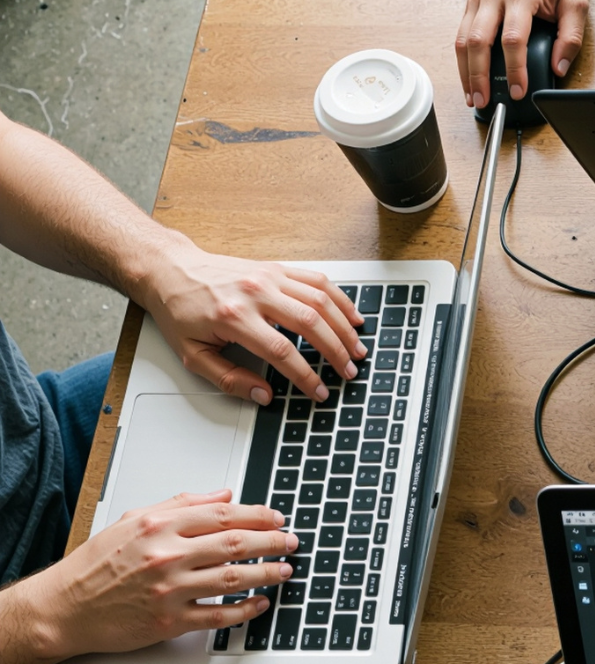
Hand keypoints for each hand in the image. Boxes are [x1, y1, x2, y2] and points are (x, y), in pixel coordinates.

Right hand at [0, 493, 297, 663]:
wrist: (62, 607)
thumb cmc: (95, 565)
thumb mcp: (132, 521)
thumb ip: (180, 504)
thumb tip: (223, 494)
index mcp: (158, 526)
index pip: (223, 514)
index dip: (258, 515)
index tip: (277, 518)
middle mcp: (166, 556)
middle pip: (236, 544)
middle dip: (272, 542)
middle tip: (292, 542)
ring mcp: (169, 590)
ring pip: (234, 579)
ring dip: (267, 574)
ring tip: (285, 570)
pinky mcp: (169, 621)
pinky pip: (219, 616)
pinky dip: (246, 610)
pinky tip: (261, 604)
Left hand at [138, 238, 363, 404]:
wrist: (170, 270)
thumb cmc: (180, 310)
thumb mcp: (192, 353)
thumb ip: (228, 378)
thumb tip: (263, 394)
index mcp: (234, 317)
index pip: (282, 352)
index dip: (306, 376)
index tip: (318, 391)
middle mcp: (256, 293)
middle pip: (310, 324)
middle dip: (336, 352)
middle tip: (348, 372)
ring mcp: (269, 277)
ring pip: (321, 301)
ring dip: (344, 327)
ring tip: (357, 348)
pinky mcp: (276, 268)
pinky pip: (318, 280)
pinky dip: (340, 299)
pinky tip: (352, 316)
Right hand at [456, 0, 589, 107]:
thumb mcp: (576, 1)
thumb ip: (571, 36)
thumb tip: (559, 66)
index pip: (513, 40)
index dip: (514, 70)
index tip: (519, 91)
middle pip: (479, 42)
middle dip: (479, 76)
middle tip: (485, 101)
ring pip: (463, 39)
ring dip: (465, 71)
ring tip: (473, 96)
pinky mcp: (472, 0)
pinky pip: (462, 33)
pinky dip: (462, 58)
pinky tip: (468, 76)